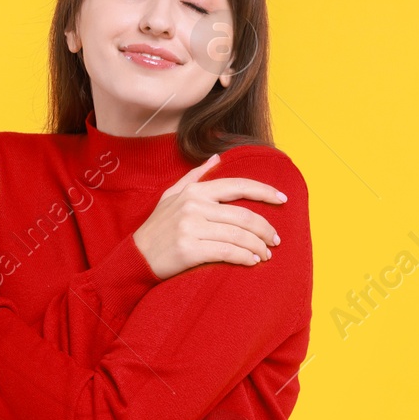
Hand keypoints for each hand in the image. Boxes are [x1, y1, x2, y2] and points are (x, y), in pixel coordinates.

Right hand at [132, 154, 286, 280]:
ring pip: (238, 235)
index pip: (238, 186)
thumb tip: (217, 158)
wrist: (135, 258)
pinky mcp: (189, 250)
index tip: (283, 199)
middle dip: (265, 228)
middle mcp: (193, 206)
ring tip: (267, 253)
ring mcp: (191, 228)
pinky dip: (245, 257)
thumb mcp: (171, 197)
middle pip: (243, 215)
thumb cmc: (157, 228)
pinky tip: (253, 261)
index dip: (264, 191)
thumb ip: (194, 177)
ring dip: (258, 246)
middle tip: (276, 240)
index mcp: (194, 191)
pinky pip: (227, 252)